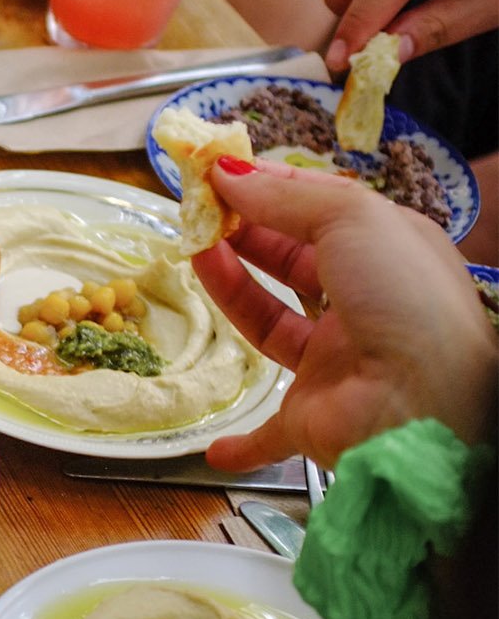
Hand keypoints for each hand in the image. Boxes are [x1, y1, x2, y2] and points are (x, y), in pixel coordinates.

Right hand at [191, 160, 497, 470]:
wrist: (424, 404)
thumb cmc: (402, 297)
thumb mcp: (352, 219)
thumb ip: (285, 197)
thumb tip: (226, 173)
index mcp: (386, 251)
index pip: (318, 210)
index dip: (268, 189)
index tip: (216, 174)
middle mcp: (363, 303)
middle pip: (291, 260)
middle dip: (245, 233)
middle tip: (197, 210)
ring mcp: (335, 361)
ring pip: (270, 321)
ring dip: (230, 290)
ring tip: (193, 255)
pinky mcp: (310, 417)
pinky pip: (269, 432)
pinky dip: (241, 443)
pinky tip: (215, 445)